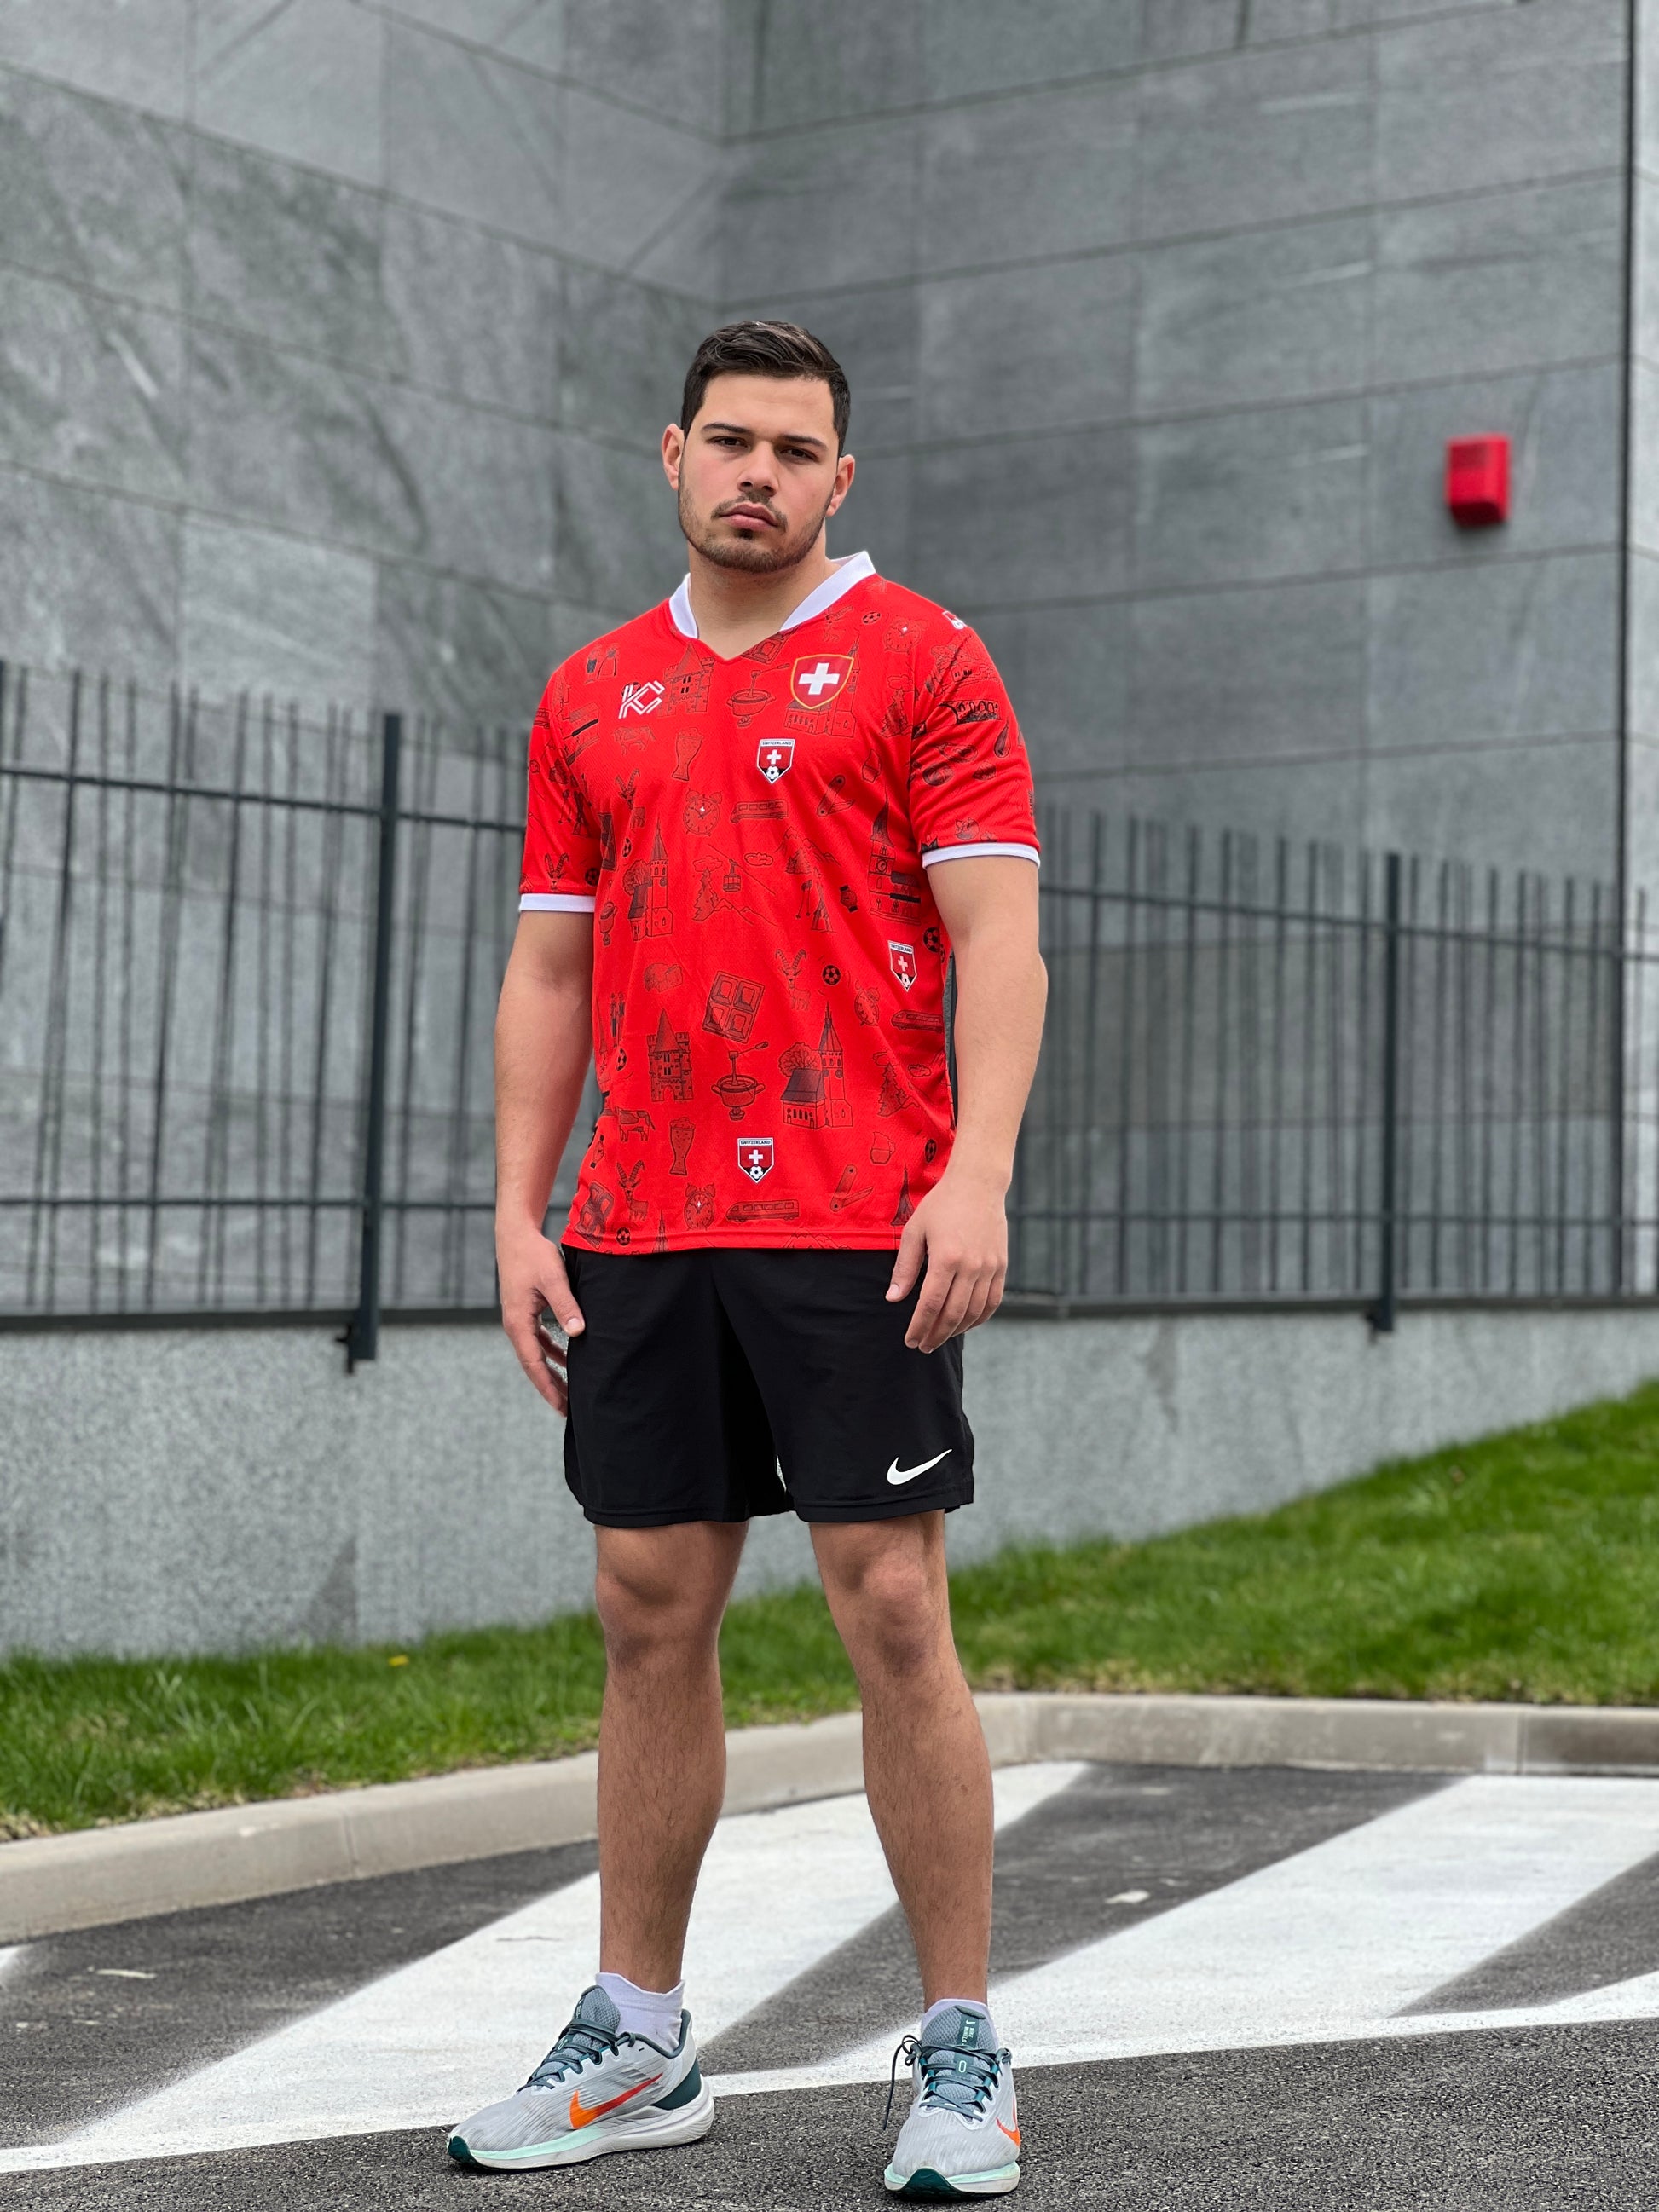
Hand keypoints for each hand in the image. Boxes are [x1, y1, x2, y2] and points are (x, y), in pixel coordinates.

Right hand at [497, 1222, 584, 1412]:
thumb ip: (566, 1306)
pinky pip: (537, 1339)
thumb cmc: (534, 1254)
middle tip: (569, 1410)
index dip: (549, 1387)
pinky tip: (566, 1358)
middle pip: (533, 1365)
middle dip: (551, 1387)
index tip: (562, 1407)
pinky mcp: (525, 1310)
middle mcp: (515, 1325)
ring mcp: (519, 1318)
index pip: (534, 1364)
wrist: (516, 1233)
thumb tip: (577, 1333)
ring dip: (552, 1371)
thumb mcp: (553, 1279)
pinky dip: (551, 1351)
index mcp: (517, 1322)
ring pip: (536, 1353)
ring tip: (569, 1390)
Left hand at [885, 1169, 1007, 1352]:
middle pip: (953, 1314)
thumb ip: (905, 1268)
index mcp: (946, 1258)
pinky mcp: (1001, 1266)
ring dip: (956, 1331)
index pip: (931, 1304)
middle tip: (923, 1346)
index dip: (919, 1327)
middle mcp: (971, 1266)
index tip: (910, 1340)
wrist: (978, 1184)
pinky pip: (993, 1301)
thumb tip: (893, 1299)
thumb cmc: (941, 1205)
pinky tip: (965, 1324)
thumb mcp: (914, 1232)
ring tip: (940, 1337)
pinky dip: (980, 1318)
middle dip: (935, 1335)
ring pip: (974, 1312)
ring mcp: (990, 1267)